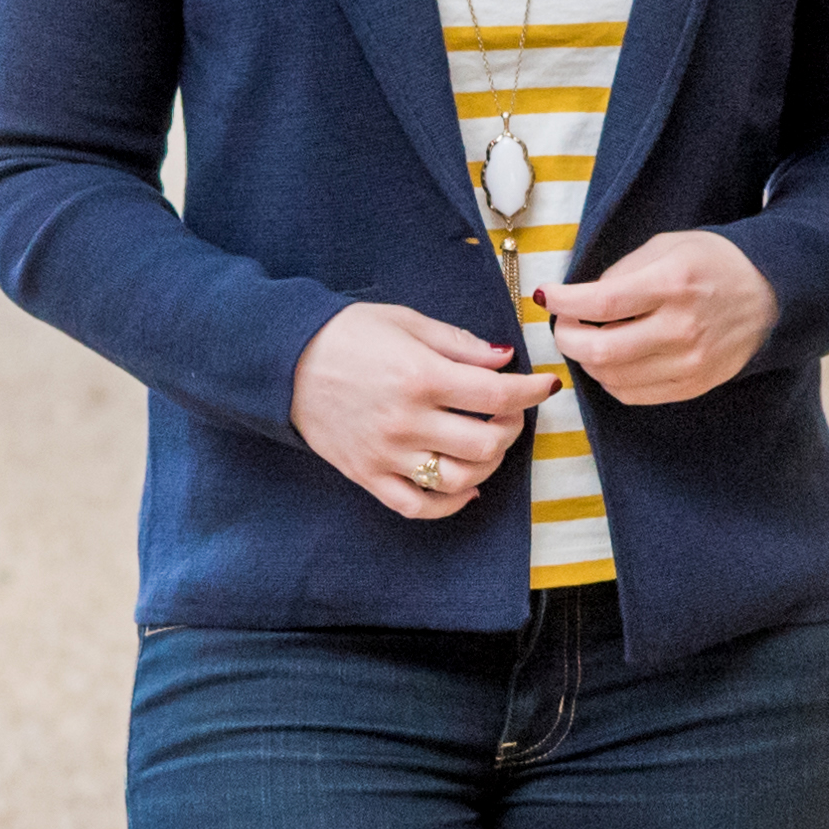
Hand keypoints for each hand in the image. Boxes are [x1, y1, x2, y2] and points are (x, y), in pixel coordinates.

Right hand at [295, 302, 554, 519]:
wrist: (283, 362)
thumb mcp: (406, 322)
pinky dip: (451, 504)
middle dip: (511, 428)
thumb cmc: (346, 335)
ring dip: (487, 466)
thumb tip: (504, 359)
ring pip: (460, 480)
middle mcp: (407, 421)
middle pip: (486, 442)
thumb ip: (459, 343)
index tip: (544, 386)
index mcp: (420, 376)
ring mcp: (387, 454)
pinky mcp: (368, 476)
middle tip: (509, 413)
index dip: (531, 391)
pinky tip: (466, 488)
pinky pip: (419, 506)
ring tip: (487, 445)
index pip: (497, 394)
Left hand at [544, 230, 774, 406]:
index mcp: (674, 283)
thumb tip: (580, 299)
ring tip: (585, 338)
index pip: (603, 302)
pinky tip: (610, 359)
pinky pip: (632, 394)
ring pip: (612, 377)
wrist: (771, 296)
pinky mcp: (692, 385)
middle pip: (601, 350)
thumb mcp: (668, 246)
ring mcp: (689, 362)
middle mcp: (682, 328)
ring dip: (585, 360)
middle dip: (566, 337)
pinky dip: (609, 379)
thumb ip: (622, 271)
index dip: (564, 302)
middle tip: (562, 323)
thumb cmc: (715, 264)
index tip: (547, 296)